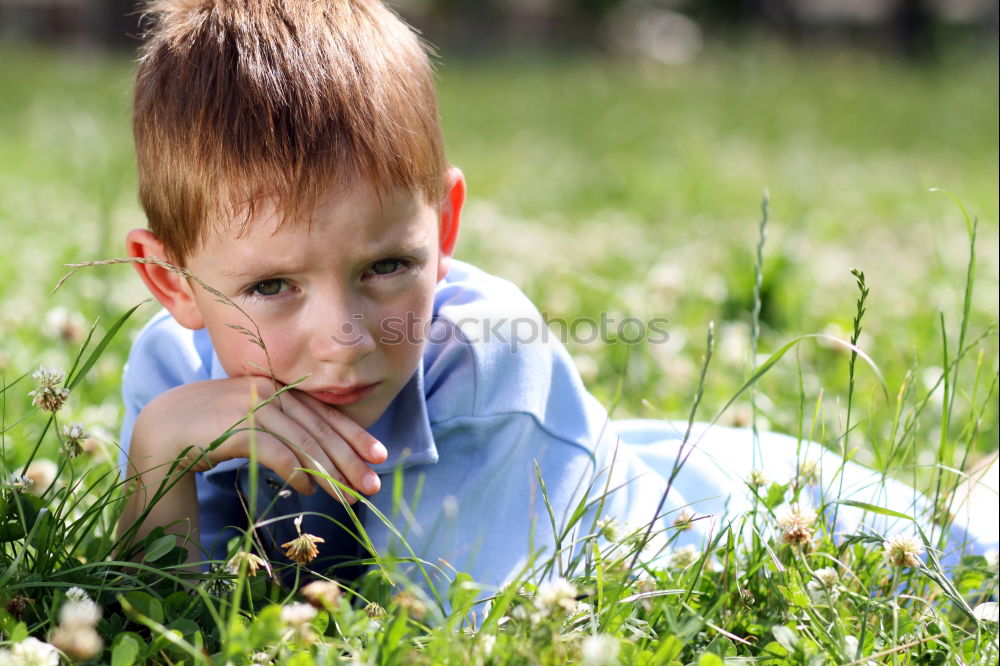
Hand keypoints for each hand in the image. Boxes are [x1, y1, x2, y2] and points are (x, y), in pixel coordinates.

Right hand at [129, 376, 387, 502]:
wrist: (161, 429)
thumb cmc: (213, 429)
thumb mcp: (255, 422)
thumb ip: (286, 427)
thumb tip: (325, 457)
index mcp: (276, 386)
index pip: (324, 412)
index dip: (354, 435)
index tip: (380, 456)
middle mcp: (266, 391)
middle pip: (318, 428)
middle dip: (349, 460)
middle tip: (371, 486)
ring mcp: (248, 406)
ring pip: (302, 441)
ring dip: (328, 472)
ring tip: (346, 498)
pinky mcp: (231, 427)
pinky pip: (274, 450)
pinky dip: (294, 471)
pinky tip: (306, 490)